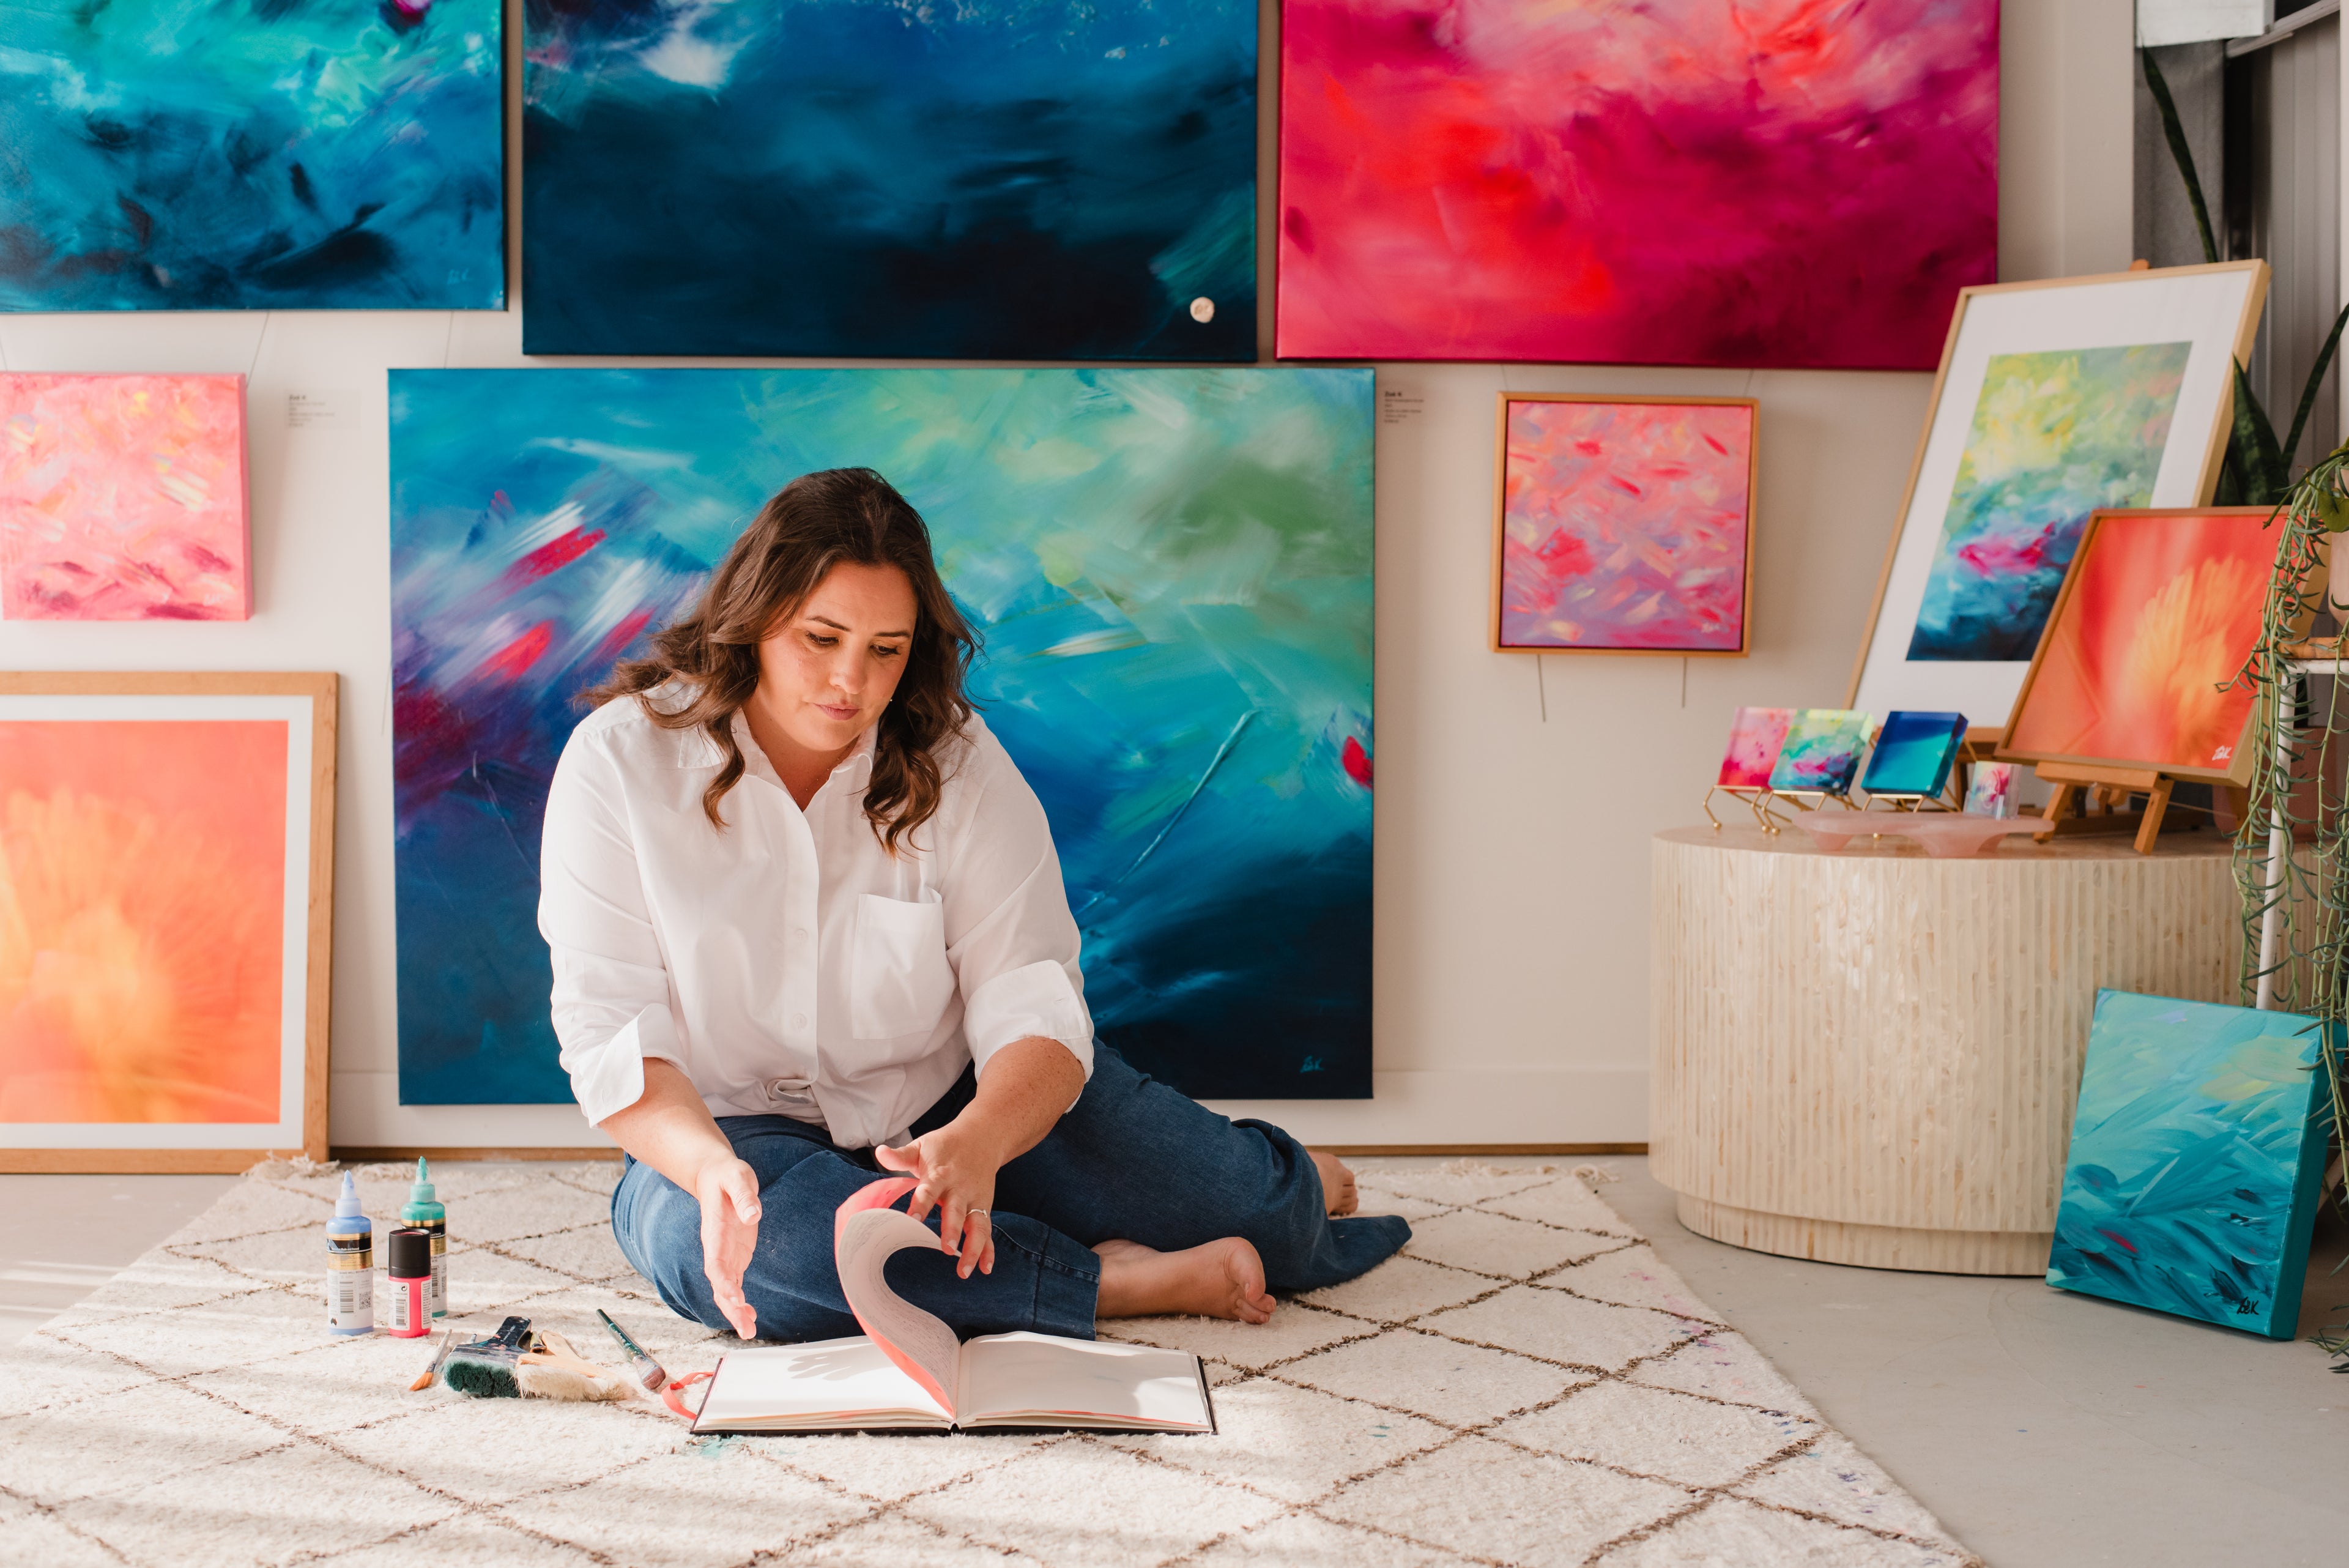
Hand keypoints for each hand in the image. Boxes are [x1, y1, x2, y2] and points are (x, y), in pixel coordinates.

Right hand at [693, 1153, 762, 1337]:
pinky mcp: (735, 1255)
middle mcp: (717, 1248)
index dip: (723, 1280)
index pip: (716, 1261)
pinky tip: (750, 1317)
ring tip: (749, 1331)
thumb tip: (753, 1214)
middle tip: (745, 1327)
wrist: (715, 1176)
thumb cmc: (726, 1175)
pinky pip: (735, 1283)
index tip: (733, 1296)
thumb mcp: (736, 1177)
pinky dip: (740, 1301)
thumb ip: (744, 1195)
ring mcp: (725, 1254)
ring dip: (735, 1311)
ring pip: (726, 1289)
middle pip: (719, 1283)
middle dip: (730, 1306)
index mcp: (715, 1232)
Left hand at [873, 1123, 999, 1278]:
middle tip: (947, 1249)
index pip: (929, 1190)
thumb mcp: (922, 1146)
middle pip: (957, 1212)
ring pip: (977, 1226)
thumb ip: (901, 1155)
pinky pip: (988, 1231)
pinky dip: (989, 1250)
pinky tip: (985, 1269)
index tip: (912, 1220)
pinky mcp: (985, 1208)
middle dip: (953, 1230)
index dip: (921, 1205)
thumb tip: (879, 1152)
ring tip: (963, 1270)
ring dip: (973, 1248)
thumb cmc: (945, 1146)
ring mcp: (975, 1200)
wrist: (982, 1137)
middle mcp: (960, 1189)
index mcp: (940, 1174)